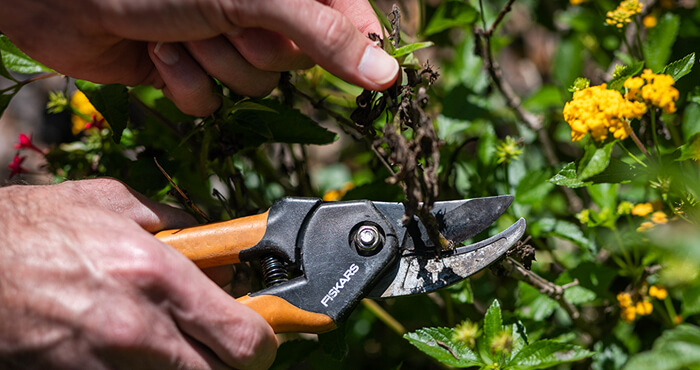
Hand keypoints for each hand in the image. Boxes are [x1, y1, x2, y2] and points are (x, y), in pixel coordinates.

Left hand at [0, 0, 398, 115]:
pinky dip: (184, 83)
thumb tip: (386, 73)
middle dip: (255, 49)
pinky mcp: (192, 69)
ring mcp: (224, 39)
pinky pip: (212, 103)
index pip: (348, 18)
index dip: (353, 46)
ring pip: (254, 87)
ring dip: (214, 65)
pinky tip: (158, 54)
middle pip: (297, 61)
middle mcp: (259, 9)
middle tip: (221, 22)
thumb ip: (323, 34)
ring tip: (180, 33)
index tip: (369, 73)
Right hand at [0, 178, 276, 368]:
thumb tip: (214, 244)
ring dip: (190, 366)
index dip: (263, 342)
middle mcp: (140, 330)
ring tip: (174, 340)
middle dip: (230, 360)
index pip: (244, 338)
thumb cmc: (39, 227)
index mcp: (159, 277)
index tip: (260, 332)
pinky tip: (134, 347)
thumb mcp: (116, 204)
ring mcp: (108, 365)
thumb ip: (177, 224)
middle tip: (221, 339)